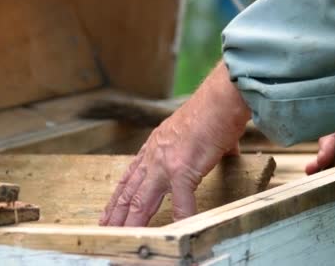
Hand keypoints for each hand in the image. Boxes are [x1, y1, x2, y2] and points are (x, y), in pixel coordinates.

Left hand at [100, 63, 250, 225]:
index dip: (120, 194)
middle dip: (116, 212)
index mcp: (157, 144)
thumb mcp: (201, 130)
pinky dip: (179, 221)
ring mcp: (166, 163)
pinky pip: (180, 204)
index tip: (111, 208)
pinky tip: (176, 234)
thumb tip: (228, 148)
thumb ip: (208, 145)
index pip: (131, 174)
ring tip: (122, 237)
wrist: (222, 98)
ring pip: (141, 200)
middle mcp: (155, 154)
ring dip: (132, 222)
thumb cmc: (216, 110)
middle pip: (129, 191)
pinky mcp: (183, 169)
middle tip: (105, 229)